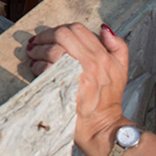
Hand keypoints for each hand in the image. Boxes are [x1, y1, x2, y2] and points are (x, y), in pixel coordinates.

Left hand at [27, 23, 129, 155]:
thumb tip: (103, 28)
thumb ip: (117, 46)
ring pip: (52, 50)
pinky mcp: (64, 87)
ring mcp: (76, 75)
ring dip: (38, 50)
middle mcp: (90, 62)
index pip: (77, 29)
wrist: (102, 126)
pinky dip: (37, 66)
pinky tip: (36, 68)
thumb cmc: (108, 100)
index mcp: (102, 56)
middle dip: (46, 36)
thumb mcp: (122, 69)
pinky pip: (46, 68)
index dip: (61, 28)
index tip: (52, 35)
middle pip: (62, 35)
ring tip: (33, 55)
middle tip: (36, 42)